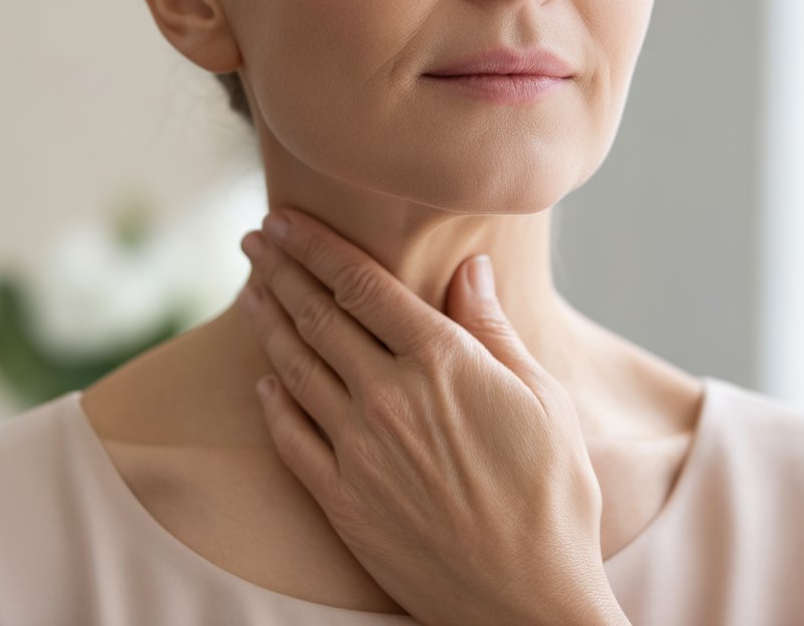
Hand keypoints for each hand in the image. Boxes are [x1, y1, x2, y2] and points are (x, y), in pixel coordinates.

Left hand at [238, 208, 625, 625]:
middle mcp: (388, 396)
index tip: (285, 217)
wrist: (527, 600)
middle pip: (317, 314)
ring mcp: (357, 448)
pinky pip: (291, 436)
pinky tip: (264, 379)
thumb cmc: (554, 496)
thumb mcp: (544, 399)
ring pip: (296, 366)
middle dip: (279, 268)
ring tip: (250, 288)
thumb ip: (494, 329)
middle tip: (252, 238)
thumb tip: (470, 268)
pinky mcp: (341, 497)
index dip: (315, 243)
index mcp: (441, 361)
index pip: (360, 282)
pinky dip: (273, 400)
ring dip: (268, 320)